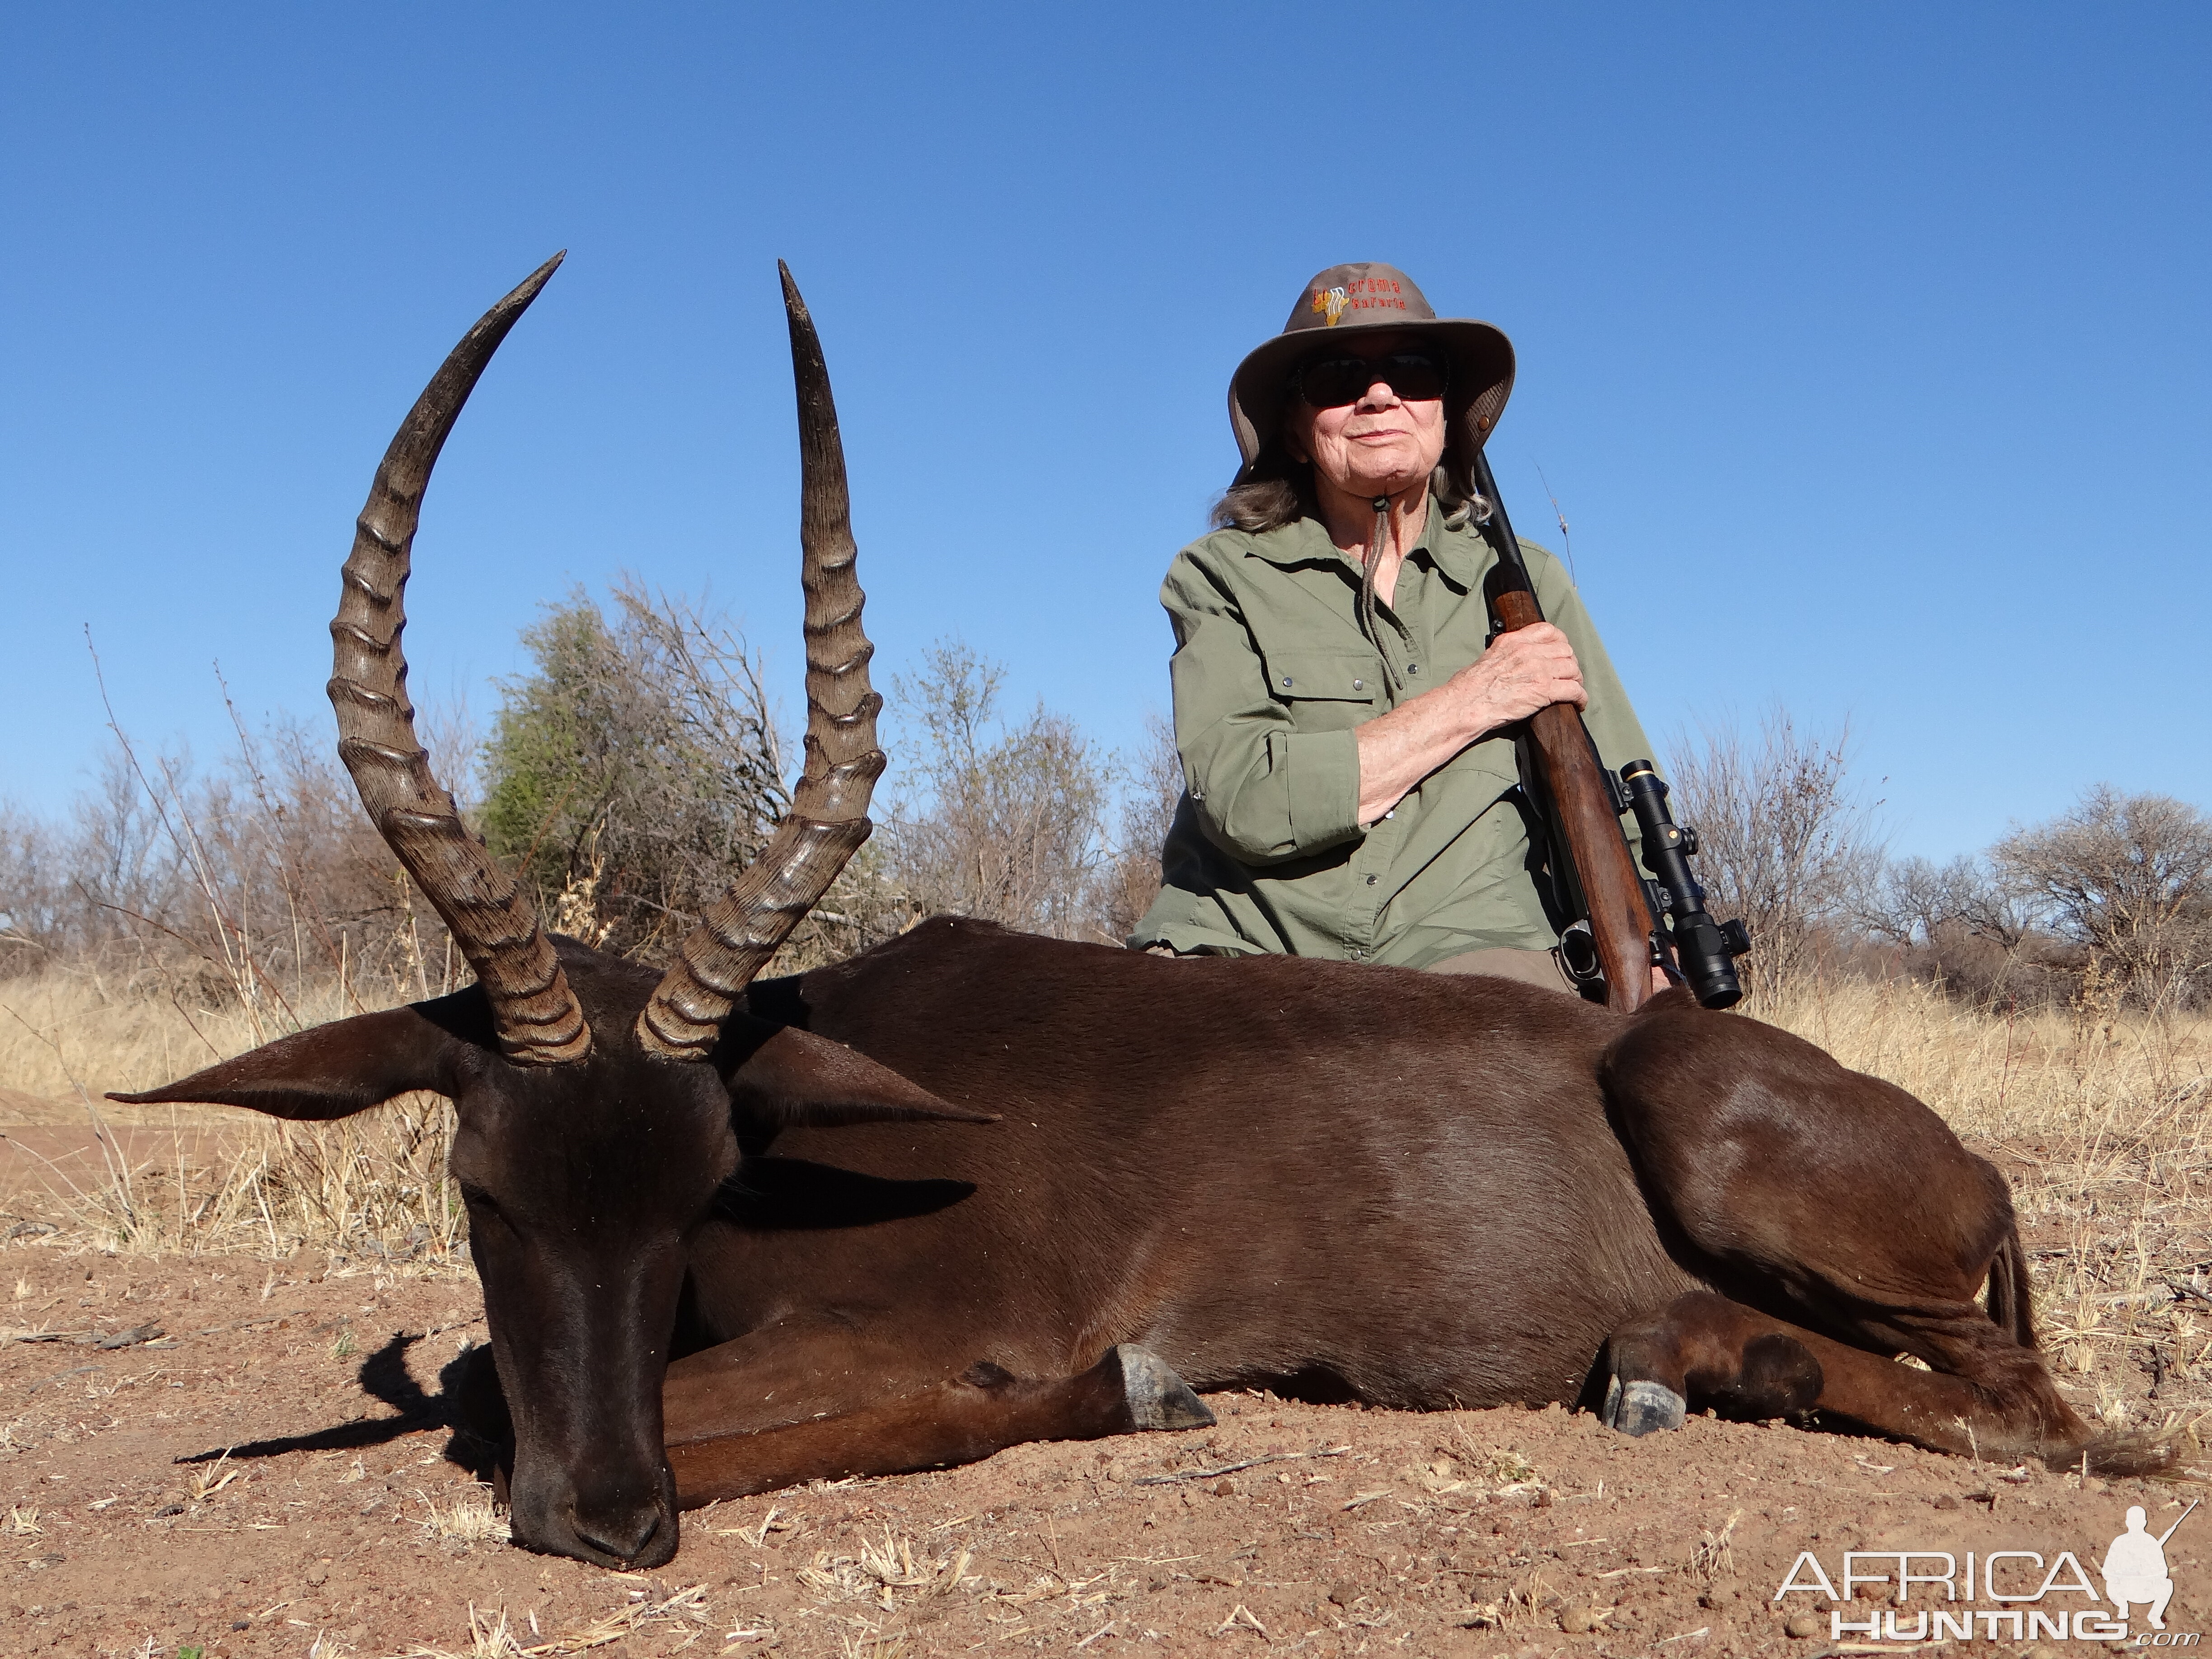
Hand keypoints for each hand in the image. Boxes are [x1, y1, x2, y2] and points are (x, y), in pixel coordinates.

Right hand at [1446, 622, 1586, 733]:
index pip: (1548, 630)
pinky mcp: (1543, 690)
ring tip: (1574, 690)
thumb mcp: (1489, 657)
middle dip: (1570, 664)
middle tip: (1569, 676)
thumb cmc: (1470, 687)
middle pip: (1565, 651)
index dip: (1561, 642)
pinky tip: (1578, 704)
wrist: (1466, 704)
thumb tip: (1514, 659)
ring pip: (1572, 668)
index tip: (1561, 652)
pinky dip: (1580, 697)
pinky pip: (1573, 689)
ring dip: (1577, 681)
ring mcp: (1537, 669)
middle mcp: (1528, 651)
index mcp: (1514, 641)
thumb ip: (1506, 653)